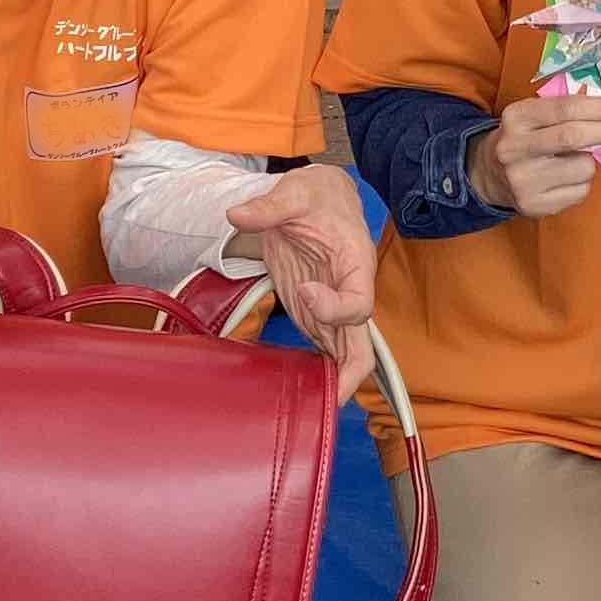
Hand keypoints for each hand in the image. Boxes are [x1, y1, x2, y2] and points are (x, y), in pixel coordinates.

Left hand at [226, 162, 378, 402]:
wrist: (318, 197)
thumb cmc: (315, 194)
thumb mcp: (295, 191)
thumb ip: (269, 206)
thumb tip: (238, 215)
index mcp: (356, 262)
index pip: (360, 302)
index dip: (333, 307)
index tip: (304, 290)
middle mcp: (350, 291)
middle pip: (363, 344)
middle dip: (350, 374)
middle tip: (329, 400)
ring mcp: (331, 306)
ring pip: (343, 354)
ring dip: (331, 380)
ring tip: (310, 409)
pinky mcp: (314, 312)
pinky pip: (323, 348)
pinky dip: (316, 371)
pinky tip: (299, 392)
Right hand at [468, 91, 600, 218]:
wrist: (488, 174)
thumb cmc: (524, 138)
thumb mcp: (535, 116)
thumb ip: (569, 112)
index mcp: (517, 118)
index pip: (566, 108)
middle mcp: (515, 148)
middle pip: (574, 136)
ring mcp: (523, 180)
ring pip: (583, 168)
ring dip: (591, 162)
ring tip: (572, 160)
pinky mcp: (533, 205)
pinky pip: (579, 192)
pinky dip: (582, 183)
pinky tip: (563, 178)